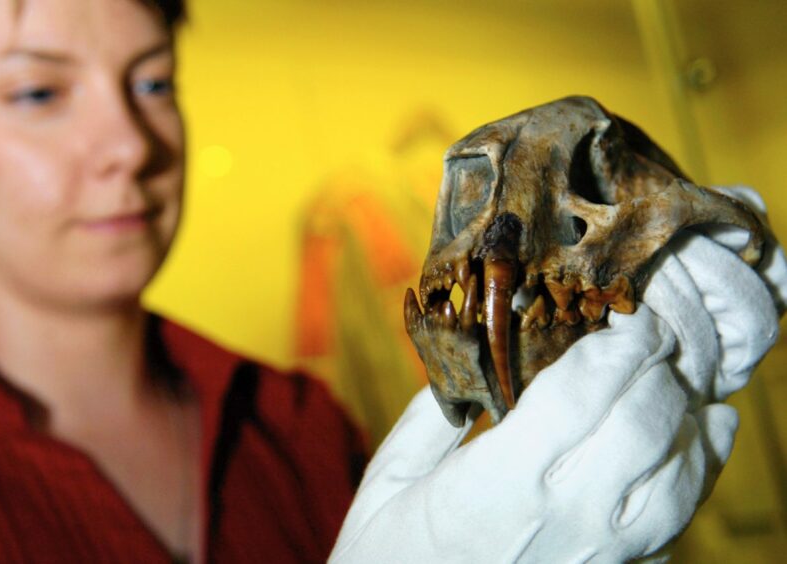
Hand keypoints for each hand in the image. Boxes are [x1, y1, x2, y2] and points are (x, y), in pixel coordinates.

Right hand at [333, 187, 783, 560]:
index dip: (617, 344)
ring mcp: (599, 557)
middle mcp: (565, 519)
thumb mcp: (392, 477)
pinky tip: (697, 444)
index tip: (628, 315)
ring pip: (678, 478)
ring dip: (690, 420)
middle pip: (643, 423)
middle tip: (653, 336)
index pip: (585, 391)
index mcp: (502, 482)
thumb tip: (472, 353)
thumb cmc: (388, 557)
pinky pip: (675, 524)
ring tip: (683, 385)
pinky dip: (695, 473)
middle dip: (658, 368)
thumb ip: (434, 413)